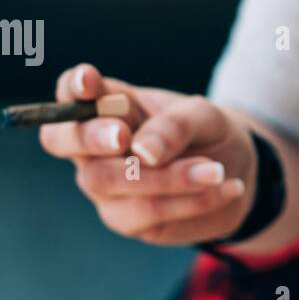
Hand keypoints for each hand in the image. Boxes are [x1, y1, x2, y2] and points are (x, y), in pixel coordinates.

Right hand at [39, 61, 257, 244]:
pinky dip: (190, 200)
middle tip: (123, 137)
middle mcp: (94, 145)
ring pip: (107, 181)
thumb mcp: (204, 117)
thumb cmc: (209, 135)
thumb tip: (142, 151)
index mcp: (109, 105)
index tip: (88, 81)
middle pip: (60, 140)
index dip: (72, 87)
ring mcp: (104, 184)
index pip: (72, 93)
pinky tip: (225, 187)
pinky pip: (146, 212)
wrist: (236, 175)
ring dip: (165, 177)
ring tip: (215, 170)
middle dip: (90, 136)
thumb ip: (174, 125)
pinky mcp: (126, 219)